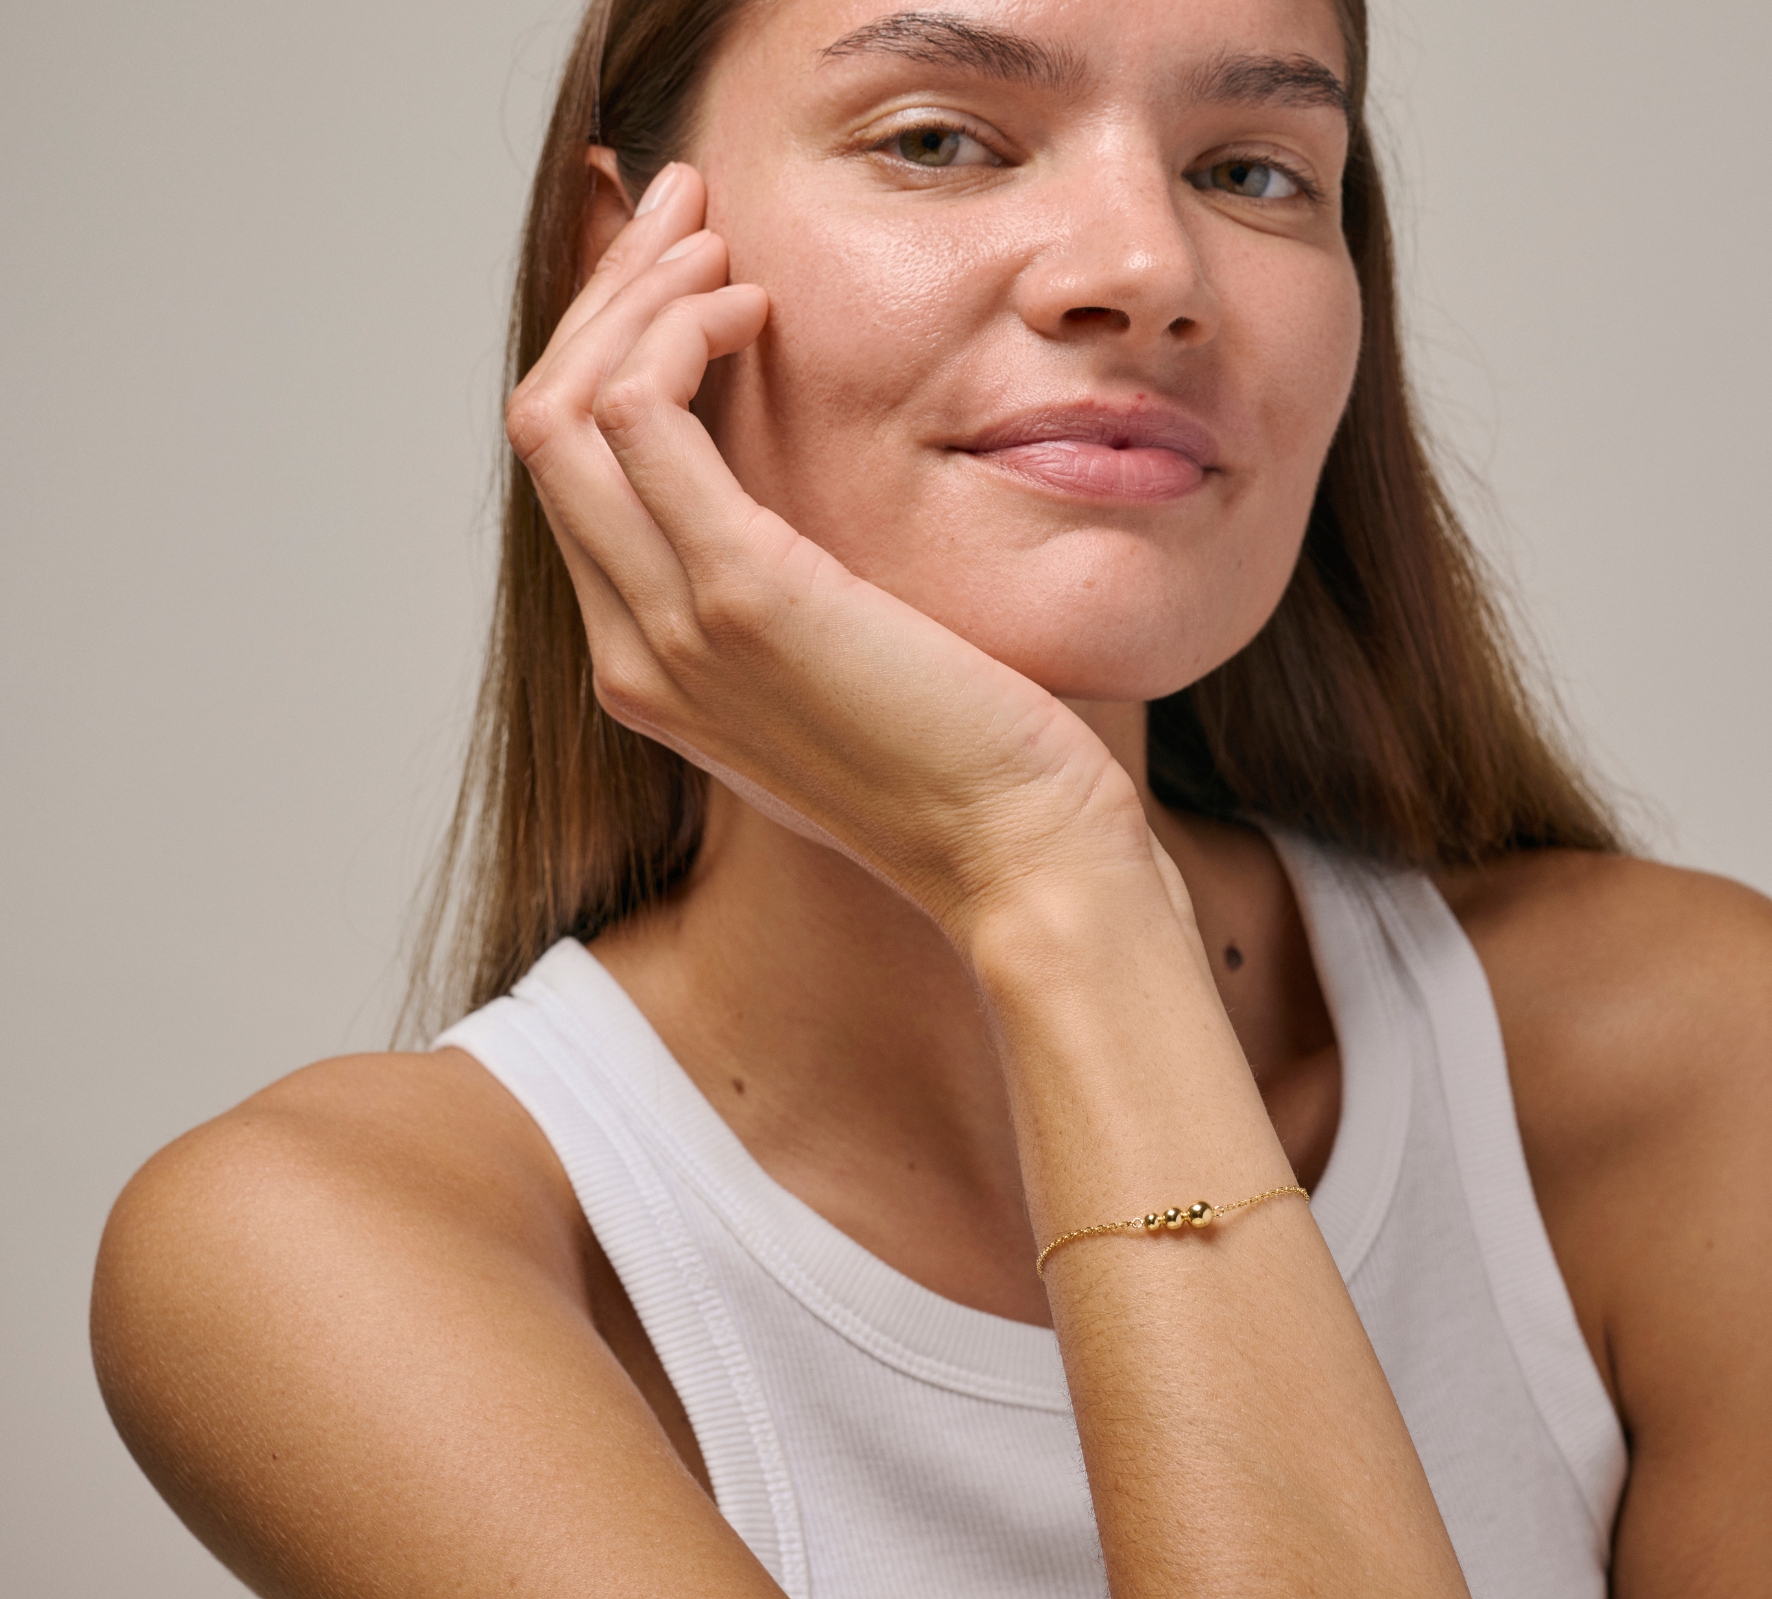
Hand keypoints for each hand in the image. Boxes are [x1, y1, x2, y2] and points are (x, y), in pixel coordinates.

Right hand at [504, 164, 1156, 945]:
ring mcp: (672, 631)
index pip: (572, 479)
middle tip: (688, 210)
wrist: (1022, 856)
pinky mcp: (741, 597)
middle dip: (607, 297)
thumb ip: (784, 590)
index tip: (678, 272)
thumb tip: (783, 485)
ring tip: (724, 244)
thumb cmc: (964, 759)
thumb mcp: (847, 666)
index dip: (604, 353)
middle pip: (547, 429)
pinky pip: (642, 415)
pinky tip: (756, 309)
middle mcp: (635, 654)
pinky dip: (680, 333)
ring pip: (570, 408)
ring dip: (637, 296)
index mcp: (653, 669)